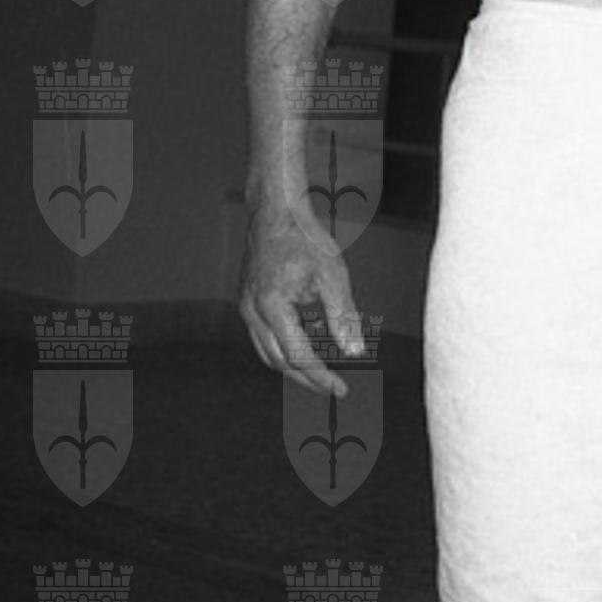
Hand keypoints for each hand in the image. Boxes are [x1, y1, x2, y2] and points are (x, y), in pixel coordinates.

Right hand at [238, 198, 362, 398]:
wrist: (277, 211)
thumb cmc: (306, 238)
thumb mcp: (333, 275)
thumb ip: (343, 316)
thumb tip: (355, 353)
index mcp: (271, 306)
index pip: (298, 356)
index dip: (321, 377)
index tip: (342, 390)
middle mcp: (252, 311)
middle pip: (279, 362)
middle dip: (307, 379)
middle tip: (335, 389)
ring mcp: (245, 307)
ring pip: (268, 353)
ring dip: (294, 367)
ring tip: (322, 373)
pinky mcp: (247, 301)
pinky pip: (263, 337)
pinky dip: (285, 347)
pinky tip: (308, 343)